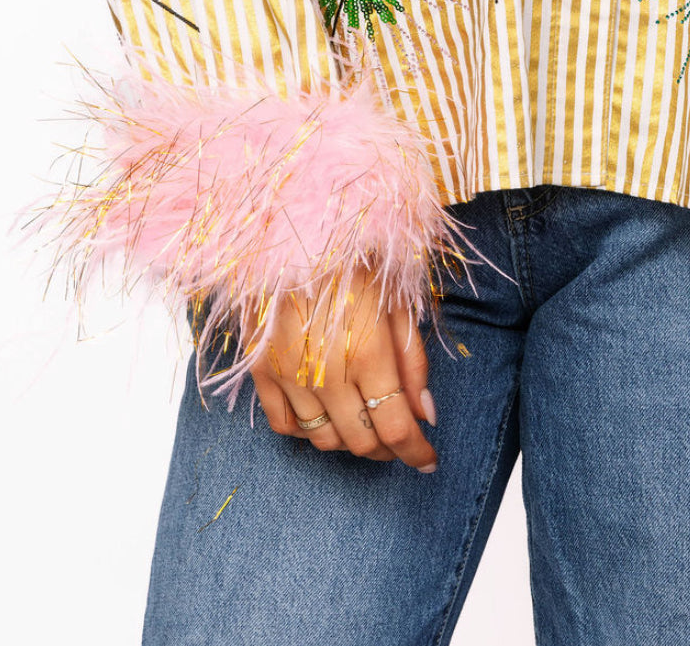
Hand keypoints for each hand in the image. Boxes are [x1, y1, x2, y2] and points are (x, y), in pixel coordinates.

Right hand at [249, 264, 438, 470]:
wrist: (293, 229)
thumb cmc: (353, 257)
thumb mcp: (396, 300)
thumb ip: (413, 360)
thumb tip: (427, 412)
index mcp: (369, 353)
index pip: (397, 428)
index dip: (417, 453)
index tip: (428, 460)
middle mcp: (328, 374)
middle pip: (362, 442)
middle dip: (388, 450)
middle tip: (400, 439)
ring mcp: (290, 377)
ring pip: (324, 440)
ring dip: (351, 443)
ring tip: (366, 426)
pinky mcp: (261, 371)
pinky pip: (285, 426)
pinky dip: (309, 432)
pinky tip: (326, 416)